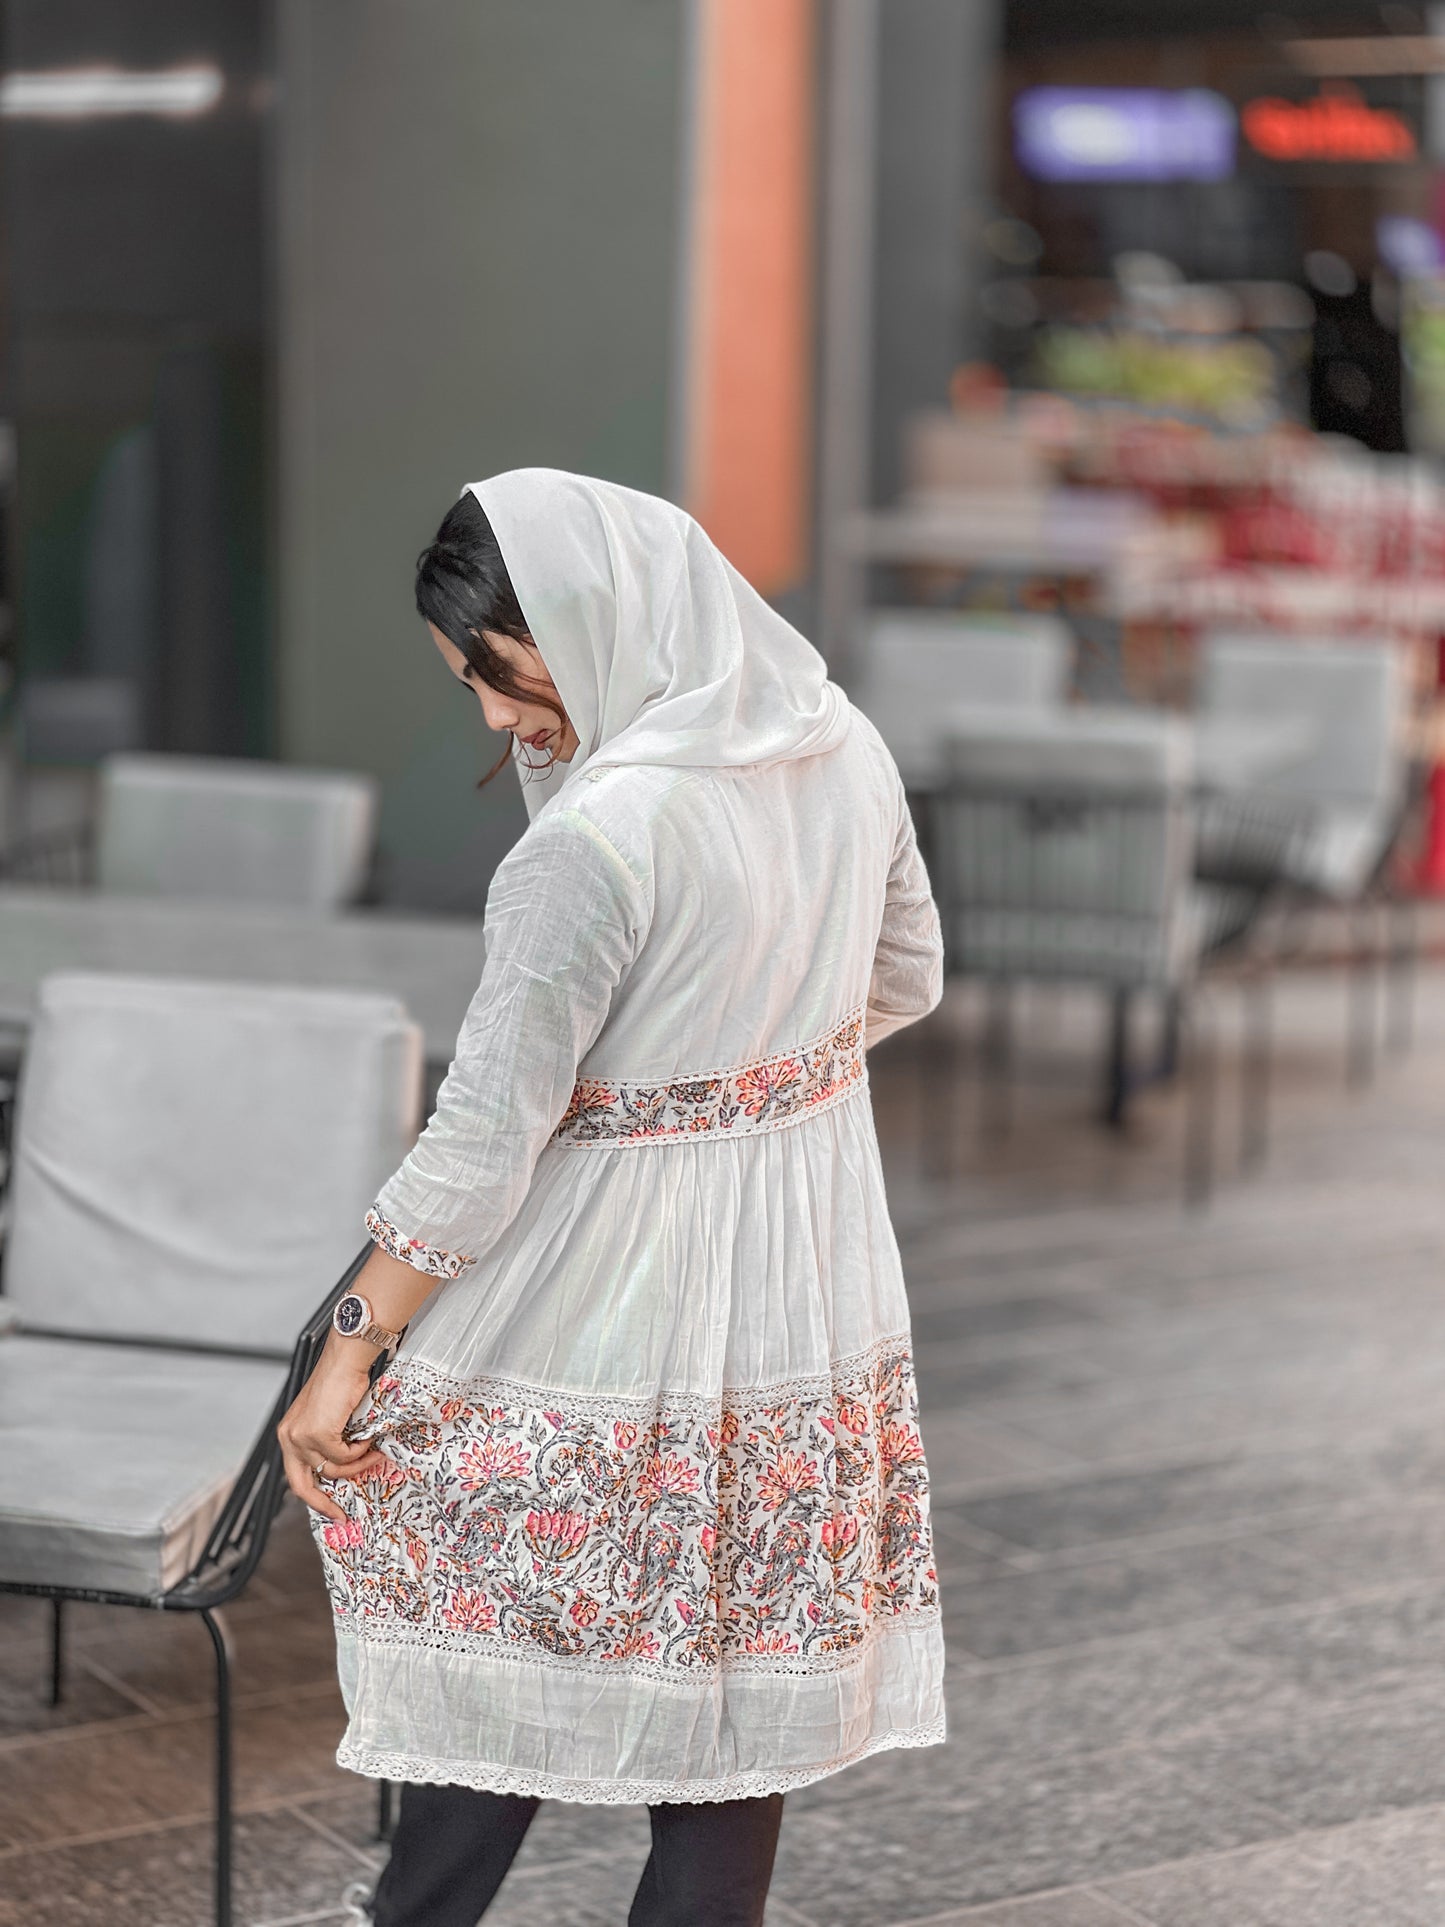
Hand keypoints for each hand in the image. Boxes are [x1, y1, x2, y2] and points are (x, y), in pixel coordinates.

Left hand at [278, 1346, 391, 1522]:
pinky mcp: (317, 1434)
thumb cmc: (342, 1382)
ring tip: (372, 1450)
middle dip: (323, 1503)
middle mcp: (289, 1437)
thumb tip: (344, 1470)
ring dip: (357, 1464)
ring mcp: (301, 1436)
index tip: (331, 1508)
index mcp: (289, 1434)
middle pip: (301, 1485)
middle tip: (341, 1513)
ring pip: (332, 1469)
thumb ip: (330, 1443)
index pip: (295, 1475)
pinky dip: (360, 1450)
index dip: (313, 1496)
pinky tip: (367, 1435)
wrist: (346, 1360)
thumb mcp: (329, 1418)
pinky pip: (344, 1456)